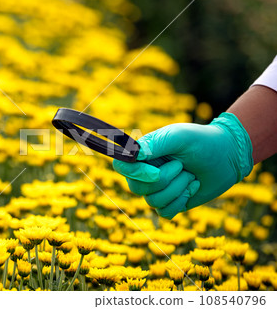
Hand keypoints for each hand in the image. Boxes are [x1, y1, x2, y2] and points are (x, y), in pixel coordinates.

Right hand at [113, 113, 253, 218]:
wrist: (228, 156)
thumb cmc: (202, 141)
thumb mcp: (179, 137)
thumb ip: (154, 143)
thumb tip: (134, 155)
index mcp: (143, 154)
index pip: (121, 166)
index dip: (134, 173)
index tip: (155, 171)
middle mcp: (146, 173)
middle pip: (137, 188)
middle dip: (163, 180)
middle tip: (181, 166)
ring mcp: (158, 190)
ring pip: (152, 201)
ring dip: (177, 189)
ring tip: (190, 175)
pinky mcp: (171, 203)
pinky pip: (164, 212)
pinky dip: (180, 201)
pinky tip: (192, 187)